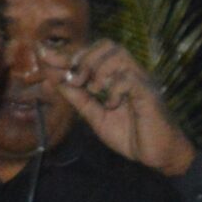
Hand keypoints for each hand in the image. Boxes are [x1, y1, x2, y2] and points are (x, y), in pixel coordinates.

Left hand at [56, 40, 196, 176]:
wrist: (158, 156)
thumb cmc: (131, 136)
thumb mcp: (95, 117)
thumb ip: (78, 98)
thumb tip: (56, 79)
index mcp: (117, 78)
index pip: (92, 53)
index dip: (68, 53)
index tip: (44, 55)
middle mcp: (131, 74)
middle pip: (107, 45)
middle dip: (84, 58)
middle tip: (77, 81)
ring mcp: (141, 82)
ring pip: (118, 54)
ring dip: (98, 69)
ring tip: (94, 90)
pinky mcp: (148, 94)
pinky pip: (128, 78)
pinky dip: (113, 89)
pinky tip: (112, 104)